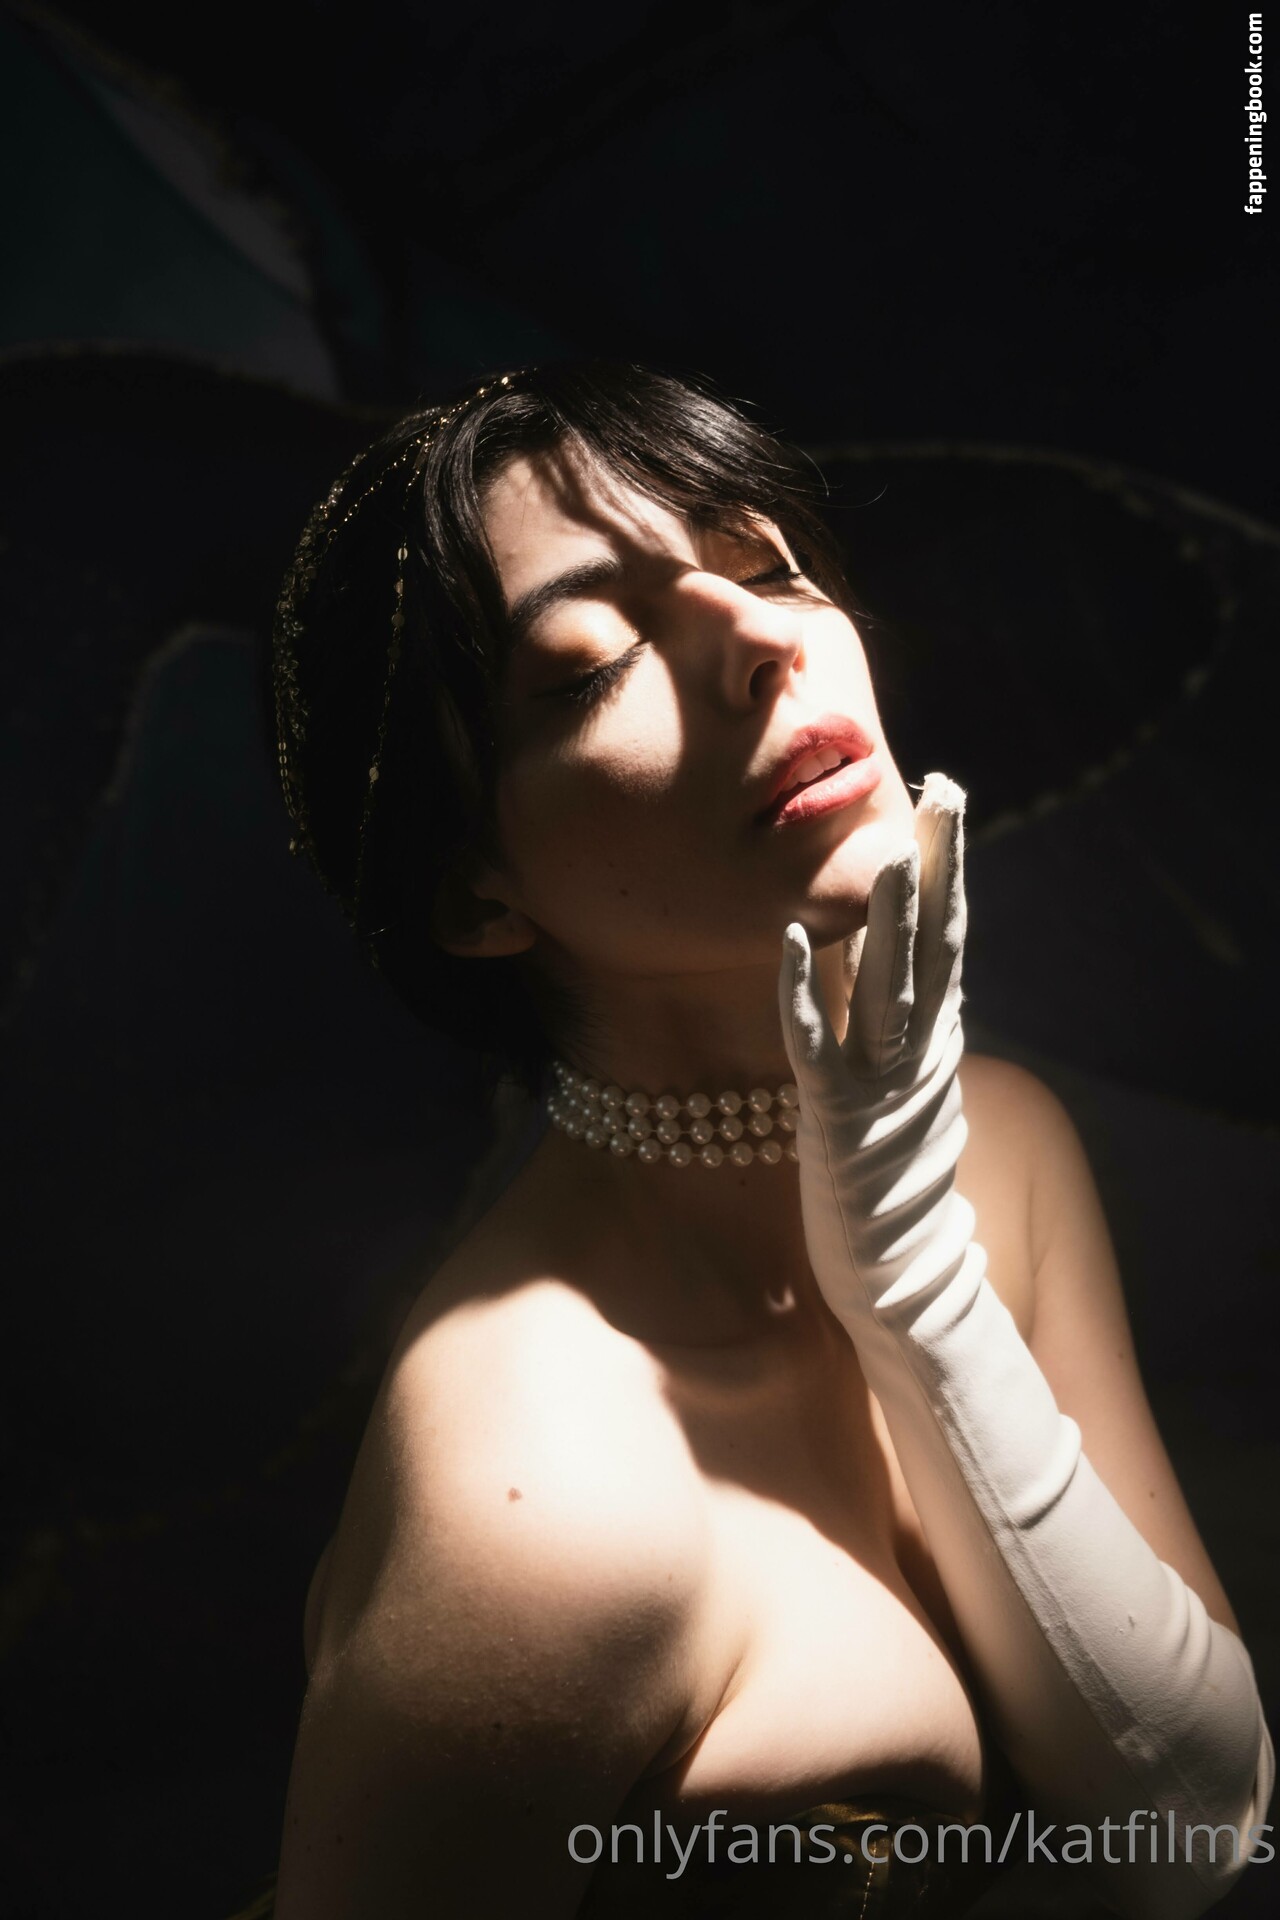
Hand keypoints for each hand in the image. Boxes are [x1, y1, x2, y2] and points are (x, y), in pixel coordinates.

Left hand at [777, 771, 975, 1331]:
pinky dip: (804, 991)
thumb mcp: (903, 1084)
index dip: (949, 868)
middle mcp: (916, 1054)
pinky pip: (815, 1043)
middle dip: (938, 868)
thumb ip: (897, 1021)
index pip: (948, 938)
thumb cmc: (891, 1176)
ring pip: (887, 987)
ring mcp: (879, 1086)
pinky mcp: (835, 1121)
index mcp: (933, 1041)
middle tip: (946, 792)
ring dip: (889, 919)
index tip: (949, 798)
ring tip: (889, 850)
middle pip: (933, 946)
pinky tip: (792, 938)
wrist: (901, 1276)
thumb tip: (882, 955)